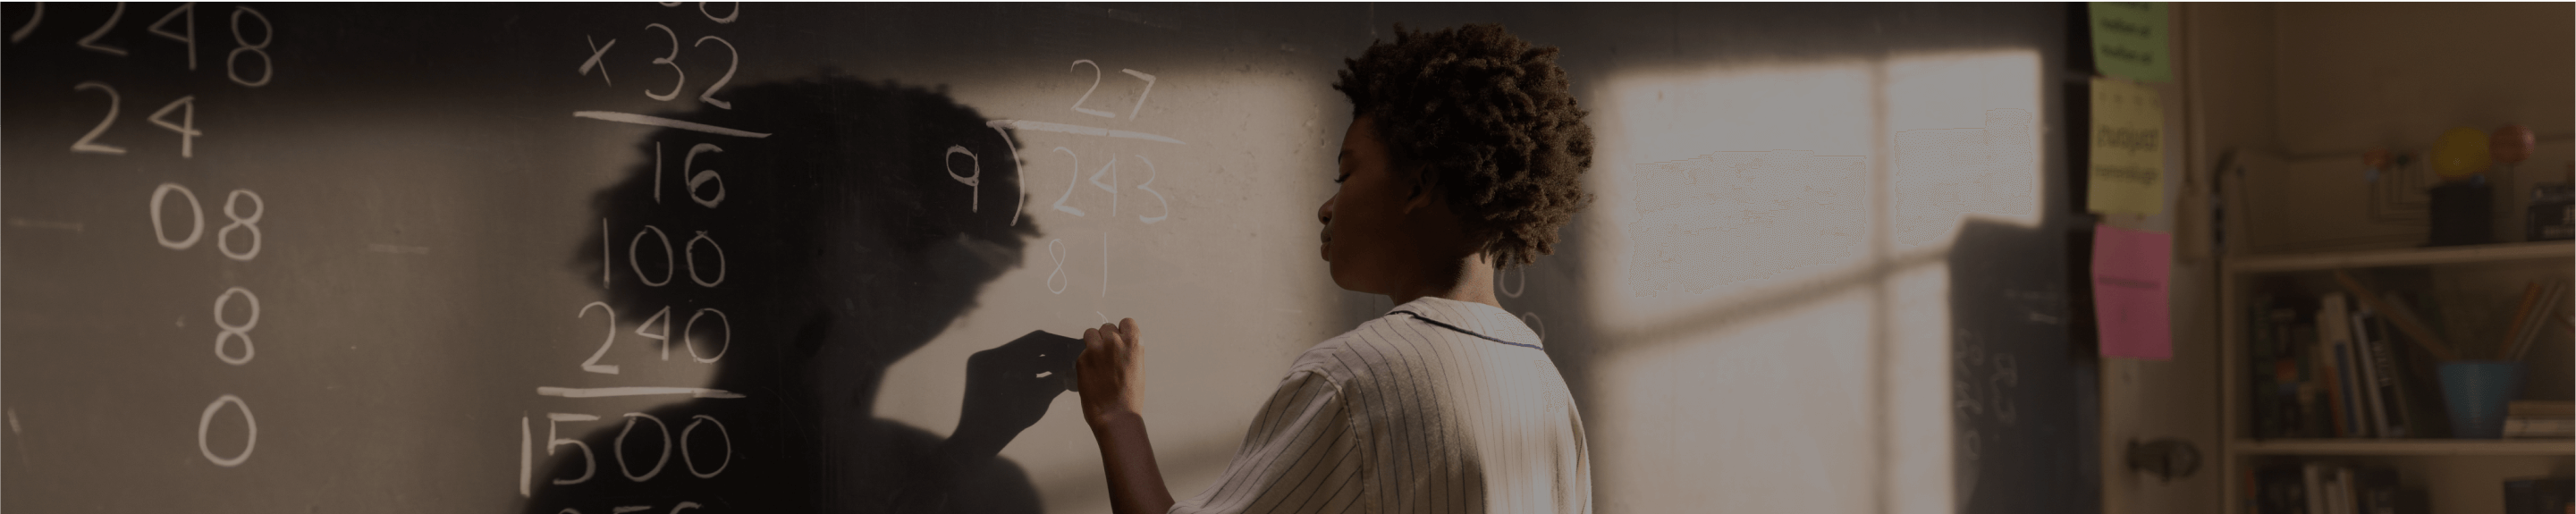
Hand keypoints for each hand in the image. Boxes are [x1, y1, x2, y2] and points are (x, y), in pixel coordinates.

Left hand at [950, 330, 1082, 458]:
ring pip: (1020, 356)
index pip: (1036, 340)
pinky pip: (1011, 365)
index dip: (1060, 343)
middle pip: (1028, 347)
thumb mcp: (1038, 398)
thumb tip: (1077, 368)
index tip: (1076, 348)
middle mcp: (989, 355)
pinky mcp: (985, 374)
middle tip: (1071, 360)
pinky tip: (1045, 375)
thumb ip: (1058, 379)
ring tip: (1061, 370)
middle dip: (1052, 353)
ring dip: (1041, 362)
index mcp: (999, 357)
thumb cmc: (1009, 420)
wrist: (979, 440)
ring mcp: (985, 364)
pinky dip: (1028, 369)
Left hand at [1076, 318, 1144, 428]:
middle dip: (1106, 338)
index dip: (1122, 331)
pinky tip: (1092, 375)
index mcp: (1134, 342)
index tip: (1120, 339)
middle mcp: (1114, 341)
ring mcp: (1096, 349)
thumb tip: (1117, 347)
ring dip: (1093, 343)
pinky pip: (1083, 353)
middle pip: (1106, 327)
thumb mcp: (1137, 367)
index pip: (1126, 322)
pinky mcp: (1081, 359)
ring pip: (1090, 334)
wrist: (1116, 415)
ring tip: (1097, 360)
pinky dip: (1086, 361)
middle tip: (1107, 355)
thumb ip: (1127, 351)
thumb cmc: (1130, 397)